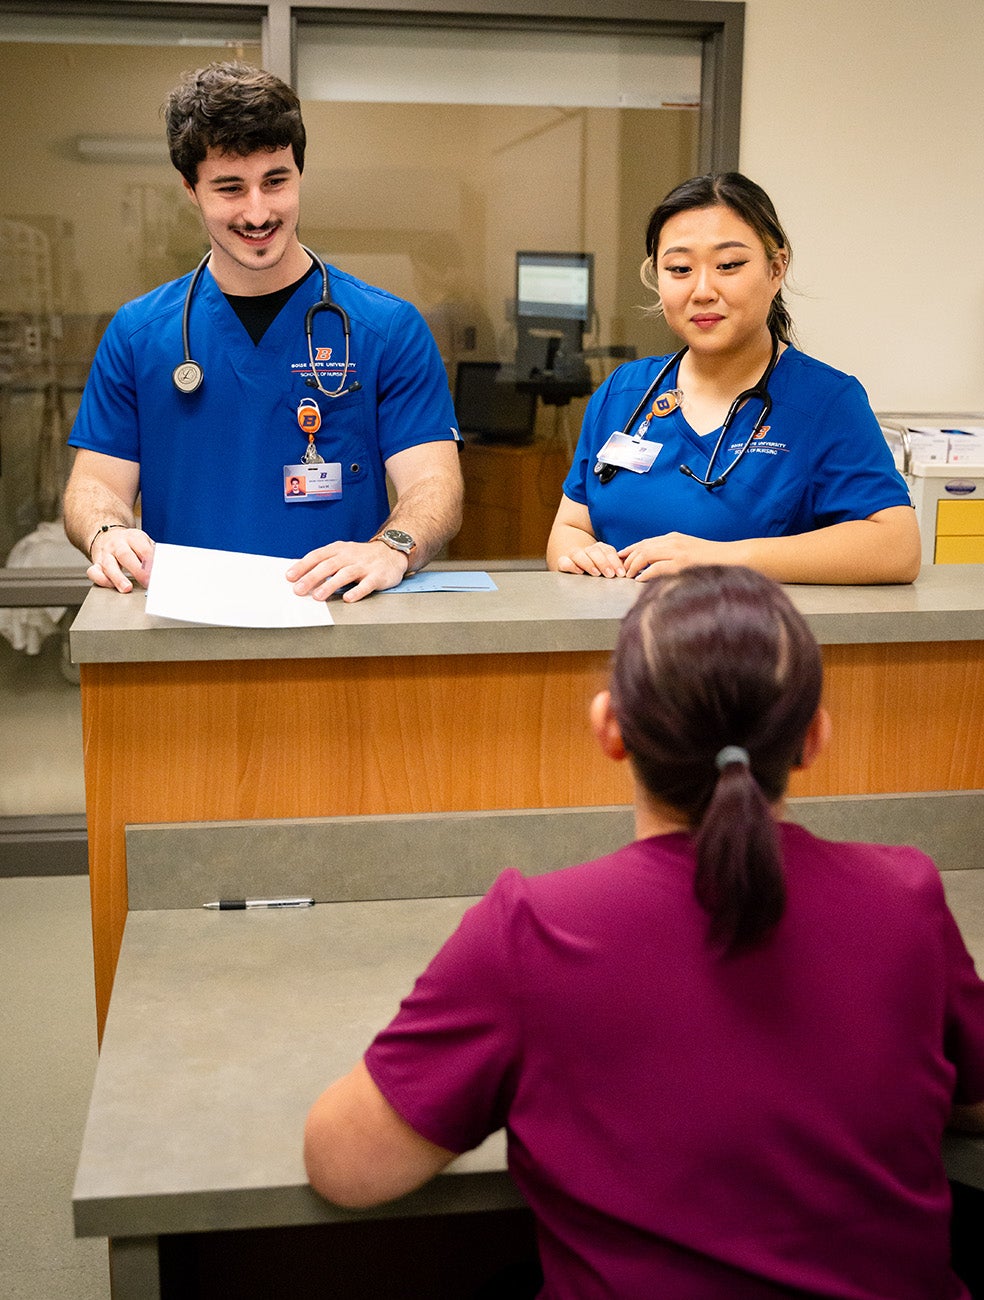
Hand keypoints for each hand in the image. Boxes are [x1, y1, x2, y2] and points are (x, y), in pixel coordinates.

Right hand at [87, 528, 154, 592]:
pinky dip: (101, 580)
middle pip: (125, 556)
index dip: (151, 562)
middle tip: (147, 582)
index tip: (157, 574)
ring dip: (118, 578)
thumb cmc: (131, 544)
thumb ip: (153, 554)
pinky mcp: (96, 563)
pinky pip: (94, 572)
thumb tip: (164, 569)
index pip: (143, 549)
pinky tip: (111, 586)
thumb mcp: (144, 542)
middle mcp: (117, 545)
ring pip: (109, 565)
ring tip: (127, 588)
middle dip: (138, 571)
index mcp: (133, 537)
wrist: (108, 535)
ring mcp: (106, 554)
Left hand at [286, 540, 409, 602]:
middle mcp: (350, 556)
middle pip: (328, 565)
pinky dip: (357, 592)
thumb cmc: (362, 557)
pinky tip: (348, 599)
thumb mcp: (342, 553)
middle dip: (312, 577)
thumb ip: (324, 562)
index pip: (317, 556)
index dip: (303, 566)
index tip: (290, 577)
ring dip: (330, 585)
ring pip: (345, 574)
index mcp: (339, 549)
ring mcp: (364, 566)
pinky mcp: (378, 576)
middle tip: (298, 590)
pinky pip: (367, 584)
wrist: (392, 552)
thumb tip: (301, 576)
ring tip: (318, 596)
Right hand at [554, 541, 626, 577]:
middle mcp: (586, 550)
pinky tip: (578, 571)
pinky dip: (571, 565)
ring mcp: (573, 555)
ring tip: (596, 573)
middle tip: (610, 575)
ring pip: (579, 554)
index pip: (608, 551)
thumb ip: (616, 568)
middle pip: (594, 551)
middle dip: (603, 562)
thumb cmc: (596, 570)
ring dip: (589, 563)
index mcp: (599, 549)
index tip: (621, 573)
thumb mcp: (607, 567)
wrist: (573, 564)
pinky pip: (564, 562)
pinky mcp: (563, 563)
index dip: (615, 561)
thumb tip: (632, 571)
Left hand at [618, 533, 737, 579]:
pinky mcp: (682, 562)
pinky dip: (646, 573)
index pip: (646, 542)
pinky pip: (658, 566)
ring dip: (633, 565)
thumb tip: (657, 565)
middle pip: (642, 547)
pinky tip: (639, 579)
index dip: (630, 549)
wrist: (732, 557)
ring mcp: (677, 551)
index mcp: (674, 538)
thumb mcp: (689, 551)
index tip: (620, 557)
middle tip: (620, 570)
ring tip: (627, 575)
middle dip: (628, 558)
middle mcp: (673, 541)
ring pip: (646, 554)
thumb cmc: (712, 559)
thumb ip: (673, 554)